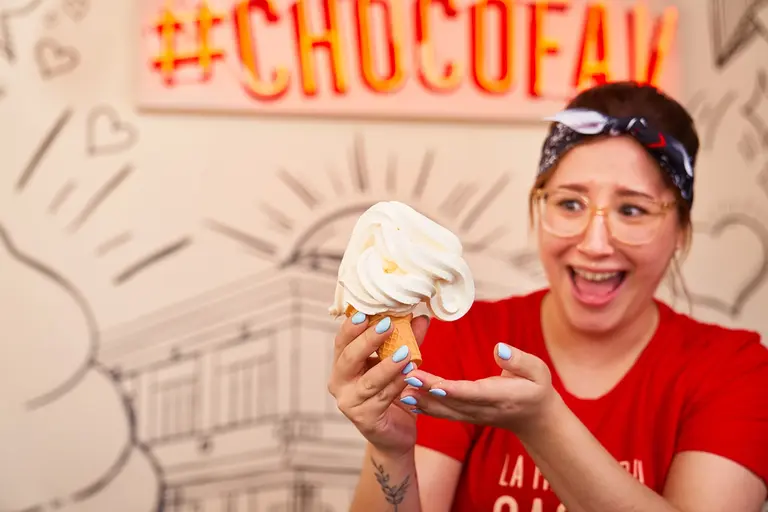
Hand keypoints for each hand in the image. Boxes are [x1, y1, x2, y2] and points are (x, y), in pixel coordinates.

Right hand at [327, 312, 430, 456]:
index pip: (342, 342)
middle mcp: (340, 384)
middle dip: (368, 340)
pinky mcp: (365, 420)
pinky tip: (409, 375)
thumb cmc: (391, 393)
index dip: (351, 327)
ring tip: (405, 353)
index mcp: (342, 366)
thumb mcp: (397, 363)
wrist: (394, 433)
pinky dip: (396, 385)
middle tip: (388, 325)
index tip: (366, 313)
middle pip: (349, 358)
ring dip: (387, 365)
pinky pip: (382, 399)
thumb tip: (421, 317)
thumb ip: (407, 341)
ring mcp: (350, 403)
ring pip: (368, 381)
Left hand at [399, 343, 556, 434]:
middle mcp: (481, 409)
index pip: (471, 393)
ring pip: (441, 410)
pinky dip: (422, 405)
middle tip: (404, 378)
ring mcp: (471, 415)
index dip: (450, 389)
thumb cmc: (536, 388)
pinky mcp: (464, 415)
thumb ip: (519, 361)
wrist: (535, 418)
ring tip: (398, 387)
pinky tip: (404, 397)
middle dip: (426, 391)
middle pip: (450, 402)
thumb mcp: (538, 371)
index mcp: (499, 396)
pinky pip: (441, 412)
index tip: (431, 382)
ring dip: (419, 399)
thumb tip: (499, 348)